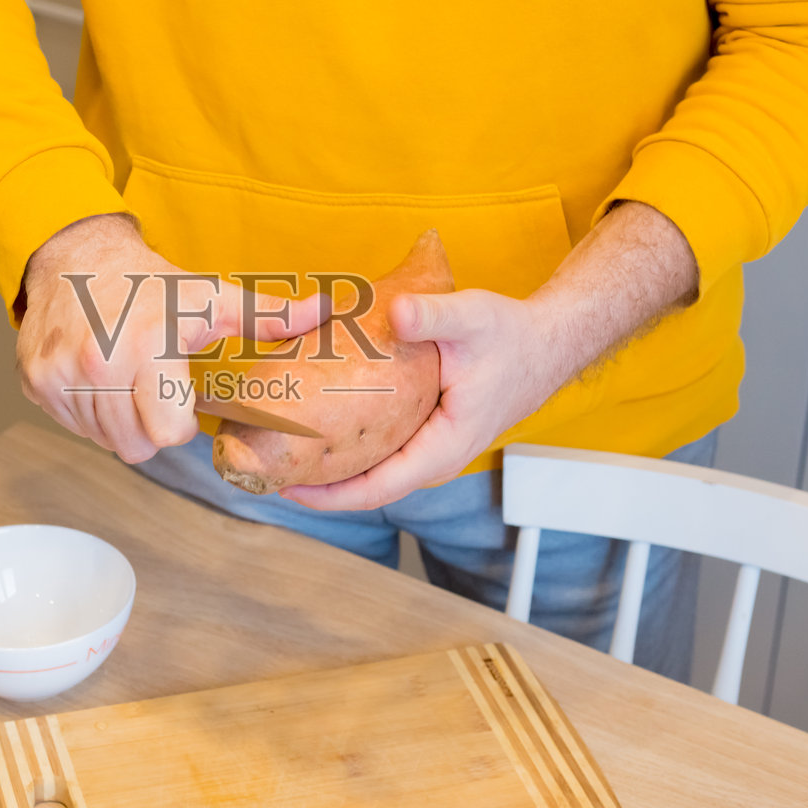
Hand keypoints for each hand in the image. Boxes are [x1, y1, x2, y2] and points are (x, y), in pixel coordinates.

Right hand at [17, 215, 327, 463]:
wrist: (74, 256)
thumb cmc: (149, 283)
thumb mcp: (212, 297)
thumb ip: (270, 316)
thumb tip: (326, 311)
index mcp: (147, 348)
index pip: (169, 434)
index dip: (181, 420)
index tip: (180, 391)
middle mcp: (97, 365)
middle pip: (136, 446)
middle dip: (151, 425)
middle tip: (153, 384)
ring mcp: (59, 376)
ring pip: (103, 440)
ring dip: (119, 420)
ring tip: (126, 377)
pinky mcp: (34, 382)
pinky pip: (73, 426)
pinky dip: (88, 412)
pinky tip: (98, 377)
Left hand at [279, 290, 567, 509]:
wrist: (543, 344)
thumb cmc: (510, 336)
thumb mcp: (473, 318)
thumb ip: (435, 316)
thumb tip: (398, 313)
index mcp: (444, 446)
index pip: (379, 487)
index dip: (330, 494)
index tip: (286, 488)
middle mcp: (434, 458)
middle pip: (367, 486)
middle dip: (317, 484)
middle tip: (265, 470)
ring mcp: (428, 450)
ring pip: (372, 472)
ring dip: (329, 468)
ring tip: (279, 455)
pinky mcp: (423, 436)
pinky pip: (379, 453)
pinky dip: (347, 448)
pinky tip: (316, 431)